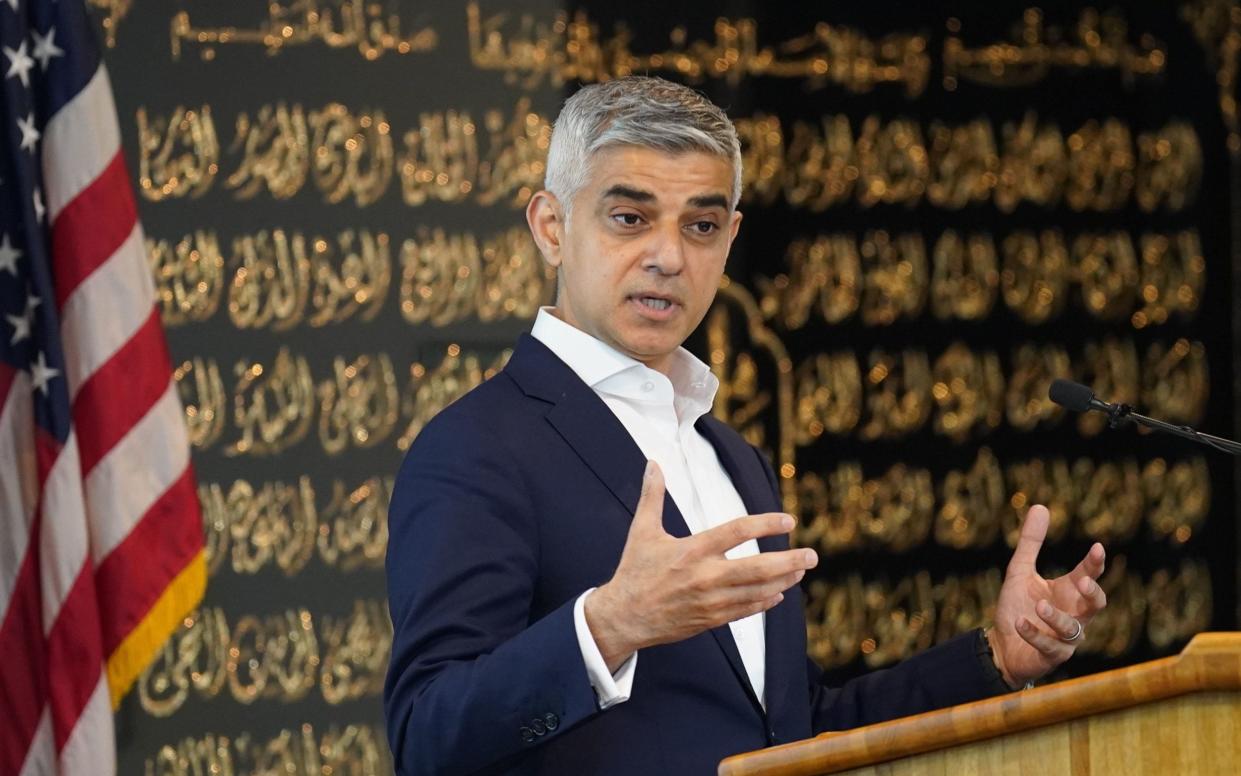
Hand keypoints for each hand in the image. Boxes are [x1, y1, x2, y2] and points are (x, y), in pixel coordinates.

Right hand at [585, 461, 817, 671]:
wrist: (624, 617)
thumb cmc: (634, 571)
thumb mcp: (641, 531)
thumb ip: (652, 496)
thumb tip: (652, 464)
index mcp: (692, 550)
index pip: (737, 532)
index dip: (766, 524)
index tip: (788, 520)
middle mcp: (706, 576)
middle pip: (758, 568)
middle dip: (789, 560)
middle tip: (812, 555)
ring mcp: (711, 601)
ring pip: (757, 591)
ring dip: (784, 580)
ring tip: (801, 569)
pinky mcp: (711, 620)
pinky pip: (746, 610)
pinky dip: (765, 601)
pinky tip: (778, 593)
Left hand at [989, 505, 1106, 687]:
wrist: (1002, 645)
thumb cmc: (1017, 606)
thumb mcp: (1020, 571)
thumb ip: (1031, 543)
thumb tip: (1040, 506)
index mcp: (1069, 592)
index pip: (1089, 575)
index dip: (1095, 563)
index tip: (1097, 547)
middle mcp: (1074, 614)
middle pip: (1097, 605)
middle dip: (1093, 594)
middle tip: (1082, 582)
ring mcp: (1066, 638)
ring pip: (1074, 629)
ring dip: (1057, 617)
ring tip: (1039, 606)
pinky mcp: (1052, 655)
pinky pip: (1049, 645)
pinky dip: (1034, 632)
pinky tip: (1020, 621)